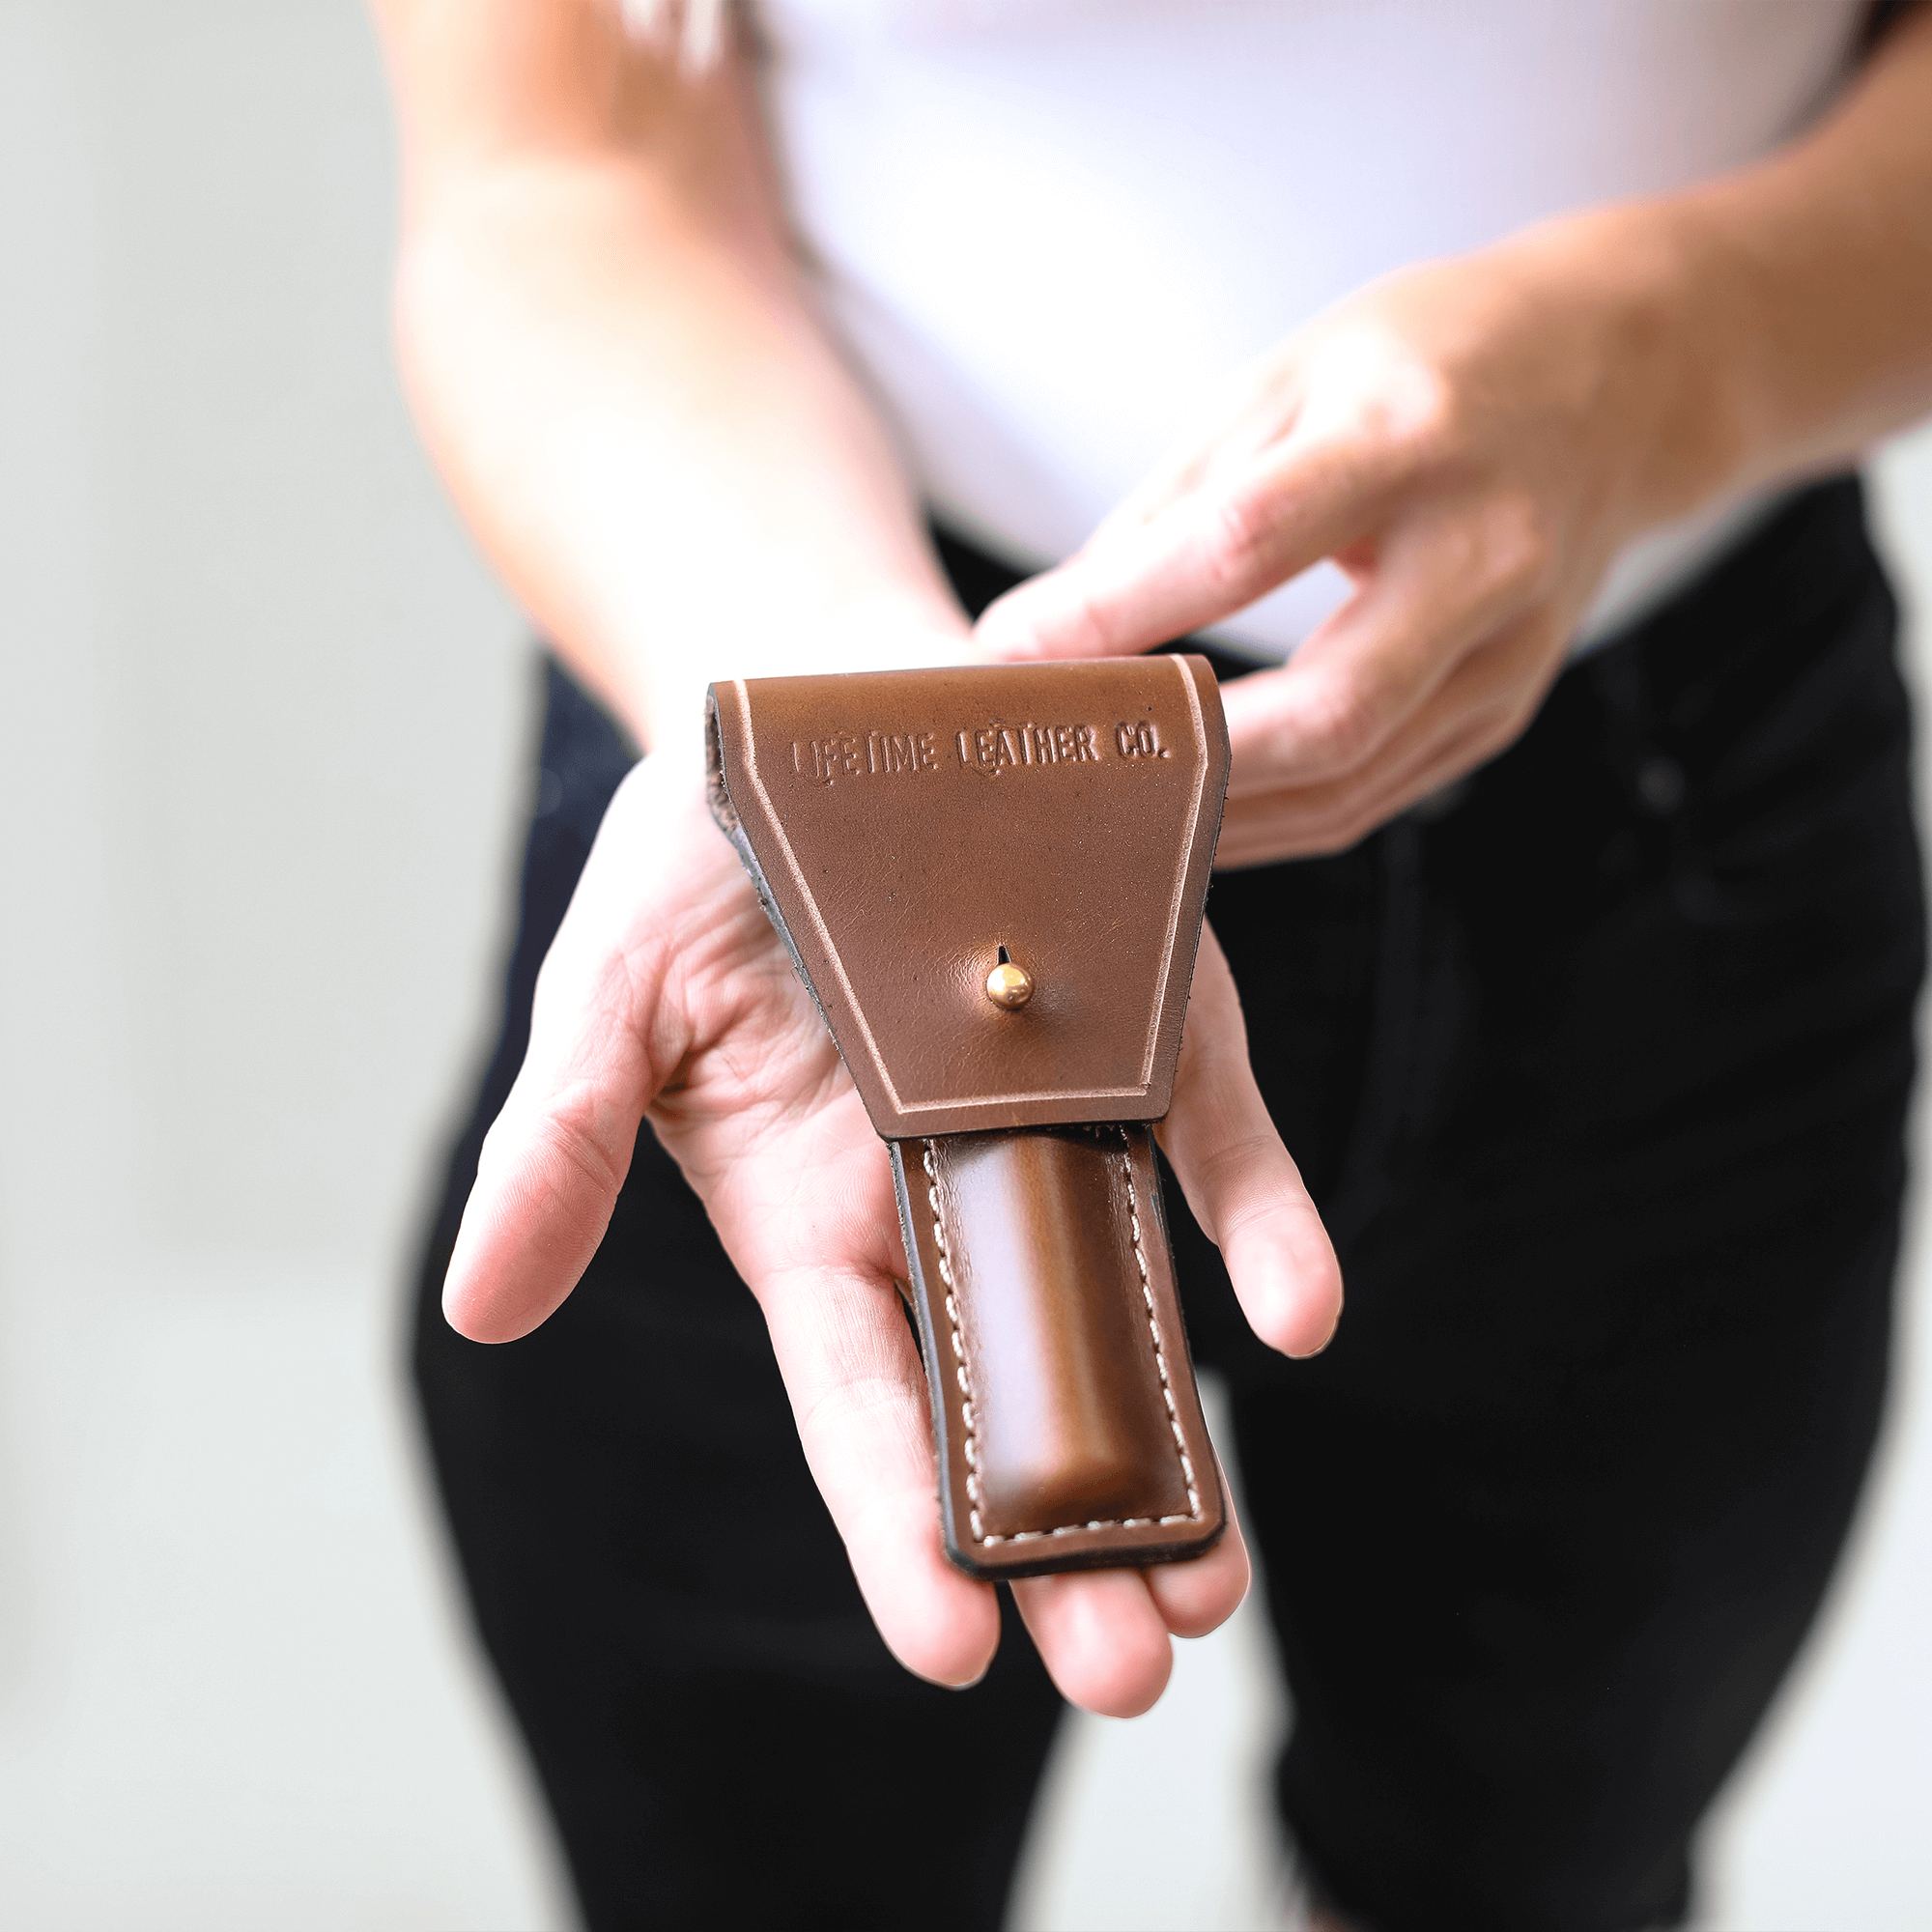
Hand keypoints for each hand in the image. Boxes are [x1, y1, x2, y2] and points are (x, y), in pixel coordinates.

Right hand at [441, 746, 1340, 1716]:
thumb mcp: (611, 989)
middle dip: (1061, 1540)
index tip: (949, 1649)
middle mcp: (947, 1201)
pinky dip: (1259, 1229)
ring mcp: (1063, 1128)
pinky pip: (1216, 1149)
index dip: (895, 1523)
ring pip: (1125, 1316)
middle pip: (1009, 1403)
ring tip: (1214, 1584)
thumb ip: (564, 1145)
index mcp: (811, 1219)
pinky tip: (1294, 1314)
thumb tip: (481, 1306)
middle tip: (1128, 1669)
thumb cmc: (703, 859)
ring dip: (1175, 1445)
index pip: (859, 1400)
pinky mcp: (1156, 1041)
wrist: (831, 712)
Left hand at [975, 211, 1718, 864]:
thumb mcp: (1290, 379)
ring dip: (1207, 813)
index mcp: (1410, 438)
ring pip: (1345, 782)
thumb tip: (1049, 631)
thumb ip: (1174, 506)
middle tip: (1058, 768)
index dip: (1119, 611)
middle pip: (1326, 711)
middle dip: (1176, 761)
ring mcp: (1510, 652)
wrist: (1621, 381)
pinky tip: (1184, 812)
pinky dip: (1264, 819)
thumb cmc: (1426, 364)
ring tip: (1097, 806)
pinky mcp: (1503, 711)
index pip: (1247, 544)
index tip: (1003, 652)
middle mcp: (1482, 556)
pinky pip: (1367, 797)